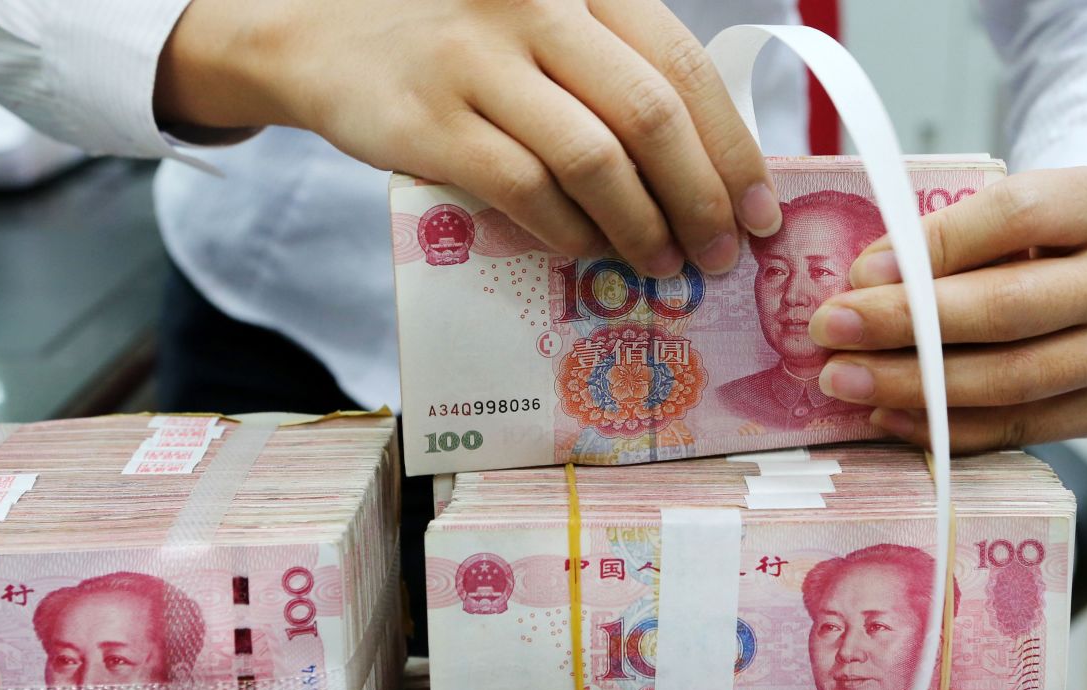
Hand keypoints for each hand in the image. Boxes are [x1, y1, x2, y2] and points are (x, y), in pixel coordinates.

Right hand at [153, 0, 781, 276]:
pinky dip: (569, 232)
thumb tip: (709, 173)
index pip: (683, 65)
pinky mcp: (431, 122)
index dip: (732, 147)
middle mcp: (535, 8)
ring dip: (642, 226)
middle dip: (702, 198)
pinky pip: (525, 190)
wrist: (325, 37)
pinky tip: (588, 253)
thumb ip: (615, 78)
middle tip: (721, 255)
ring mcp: (478, 62)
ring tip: (664, 267)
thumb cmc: (458, 47)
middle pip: (651, 113)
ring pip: (595, 158)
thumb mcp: (544, 34)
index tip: (761, 212)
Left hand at [809, 167, 1086, 451]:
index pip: (1013, 217)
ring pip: (1012, 379)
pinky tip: (886, 415)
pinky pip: (1018, 428)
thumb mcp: (1001, 211)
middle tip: (831, 332)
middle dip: (905, 325)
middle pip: (1009, 309)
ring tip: (844, 380)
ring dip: (913, 385)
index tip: (858, 274)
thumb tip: (864, 284)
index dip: (931, 247)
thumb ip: (943, 237)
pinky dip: (944, 426)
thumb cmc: (1032, 238)